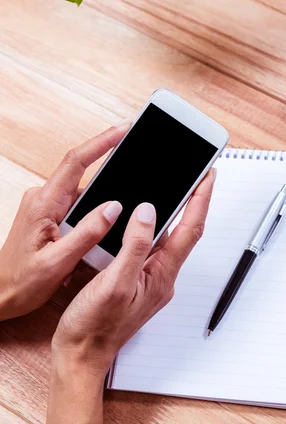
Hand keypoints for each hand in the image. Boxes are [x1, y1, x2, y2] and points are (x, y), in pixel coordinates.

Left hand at [0, 121, 130, 320]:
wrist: (0, 294)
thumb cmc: (21, 281)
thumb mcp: (58, 262)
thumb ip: (87, 233)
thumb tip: (114, 208)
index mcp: (43, 204)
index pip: (76, 162)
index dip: (102, 142)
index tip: (124, 129)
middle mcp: (43, 199)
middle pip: (83, 175)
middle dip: (109, 171)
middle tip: (133, 166)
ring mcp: (46, 206)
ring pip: (83, 195)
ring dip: (98, 206)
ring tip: (98, 232)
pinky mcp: (50, 216)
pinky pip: (77, 208)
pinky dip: (90, 218)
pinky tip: (91, 240)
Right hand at [52, 170, 214, 377]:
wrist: (81, 356)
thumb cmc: (95, 328)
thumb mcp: (115, 283)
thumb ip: (134, 246)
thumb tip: (147, 213)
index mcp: (161, 276)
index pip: (190, 231)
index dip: (200, 200)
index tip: (207, 177)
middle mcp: (160, 277)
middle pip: (183, 233)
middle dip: (191, 203)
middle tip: (193, 178)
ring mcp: (149, 281)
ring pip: (165, 240)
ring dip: (170, 215)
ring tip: (170, 191)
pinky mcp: (136, 283)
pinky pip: (148, 250)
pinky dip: (147, 230)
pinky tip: (136, 222)